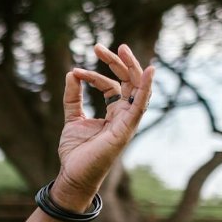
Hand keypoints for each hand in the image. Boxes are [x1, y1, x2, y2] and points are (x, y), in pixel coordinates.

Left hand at [53, 43, 154, 207]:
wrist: (73, 175)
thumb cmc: (76, 152)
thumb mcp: (71, 118)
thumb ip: (72, 97)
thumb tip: (71, 73)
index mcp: (114, 113)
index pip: (112, 86)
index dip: (94, 75)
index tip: (75, 71)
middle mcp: (124, 115)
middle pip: (128, 82)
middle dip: (117, 62)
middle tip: (99, 47)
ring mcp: (128, 122)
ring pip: (137, 89)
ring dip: (131, 68)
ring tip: (121, 49)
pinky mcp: (126, 129)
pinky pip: (140, 106)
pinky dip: (146, 88)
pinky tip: (149, 71)